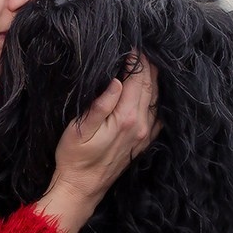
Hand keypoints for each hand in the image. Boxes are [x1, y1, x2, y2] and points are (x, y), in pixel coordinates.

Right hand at [33, 55, 159, 232]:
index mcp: (126, 118)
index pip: (137, 80)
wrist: (81, 188)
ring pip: (156, 99)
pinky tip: (153, 90)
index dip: (136, 60)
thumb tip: (117, 80)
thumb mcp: (79, 129)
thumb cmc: (74, 158)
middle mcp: (141, 125)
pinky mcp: (143, 142)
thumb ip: (100, 105)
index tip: (132, 44)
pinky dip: (157, 98)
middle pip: (150, 86)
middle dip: (147, 64)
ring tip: (148, 62)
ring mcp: (145, 135)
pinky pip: (158, 115)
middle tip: (142, 47)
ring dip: (154, 78)